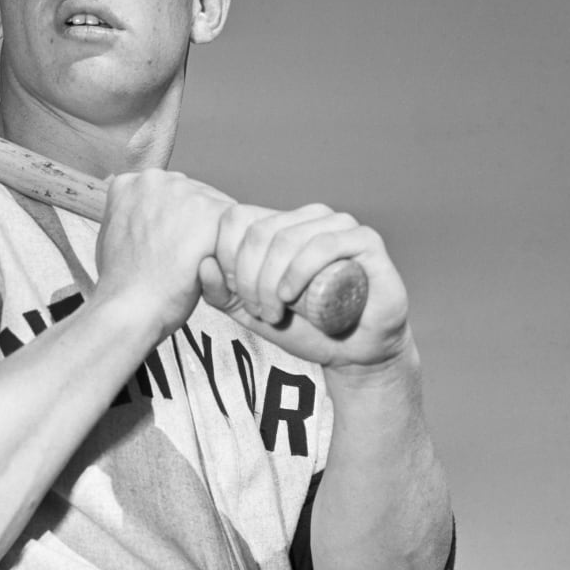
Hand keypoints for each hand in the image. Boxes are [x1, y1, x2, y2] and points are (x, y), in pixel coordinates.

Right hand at [94, 169, 233, 336]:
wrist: (129, 308)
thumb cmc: (123, 285)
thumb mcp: (113, 239)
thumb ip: (133, 218)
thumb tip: (147, 220)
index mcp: (130, 183)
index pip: (170, 193)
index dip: (177, 222)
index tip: (171, 242)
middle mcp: (156, 180)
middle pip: (195, 196)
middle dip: (197, 225)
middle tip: (183, 258)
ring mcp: (184, 192)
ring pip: (217, 210)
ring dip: (213, 237)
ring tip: (192, 265)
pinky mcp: (210, 211)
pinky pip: (233, 227)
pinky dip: (227, 249)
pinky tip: (208, 267)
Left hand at [201, 203, 411, 370]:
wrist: (353, 353)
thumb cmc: (305, 328)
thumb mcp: (252, 313)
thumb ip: (223, 293)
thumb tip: (204, 264)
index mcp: (283, 224)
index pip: (237, 219)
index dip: (228, 258)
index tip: (236, 295)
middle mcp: (310, 217)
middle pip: (259, 232)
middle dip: (249, 279)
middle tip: (259, 311)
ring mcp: (340, 225)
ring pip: (288, 239)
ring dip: (271, 282)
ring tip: (275, 312)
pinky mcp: (366, 241)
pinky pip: (324, 244)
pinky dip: (300, 270)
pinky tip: (291, 296)